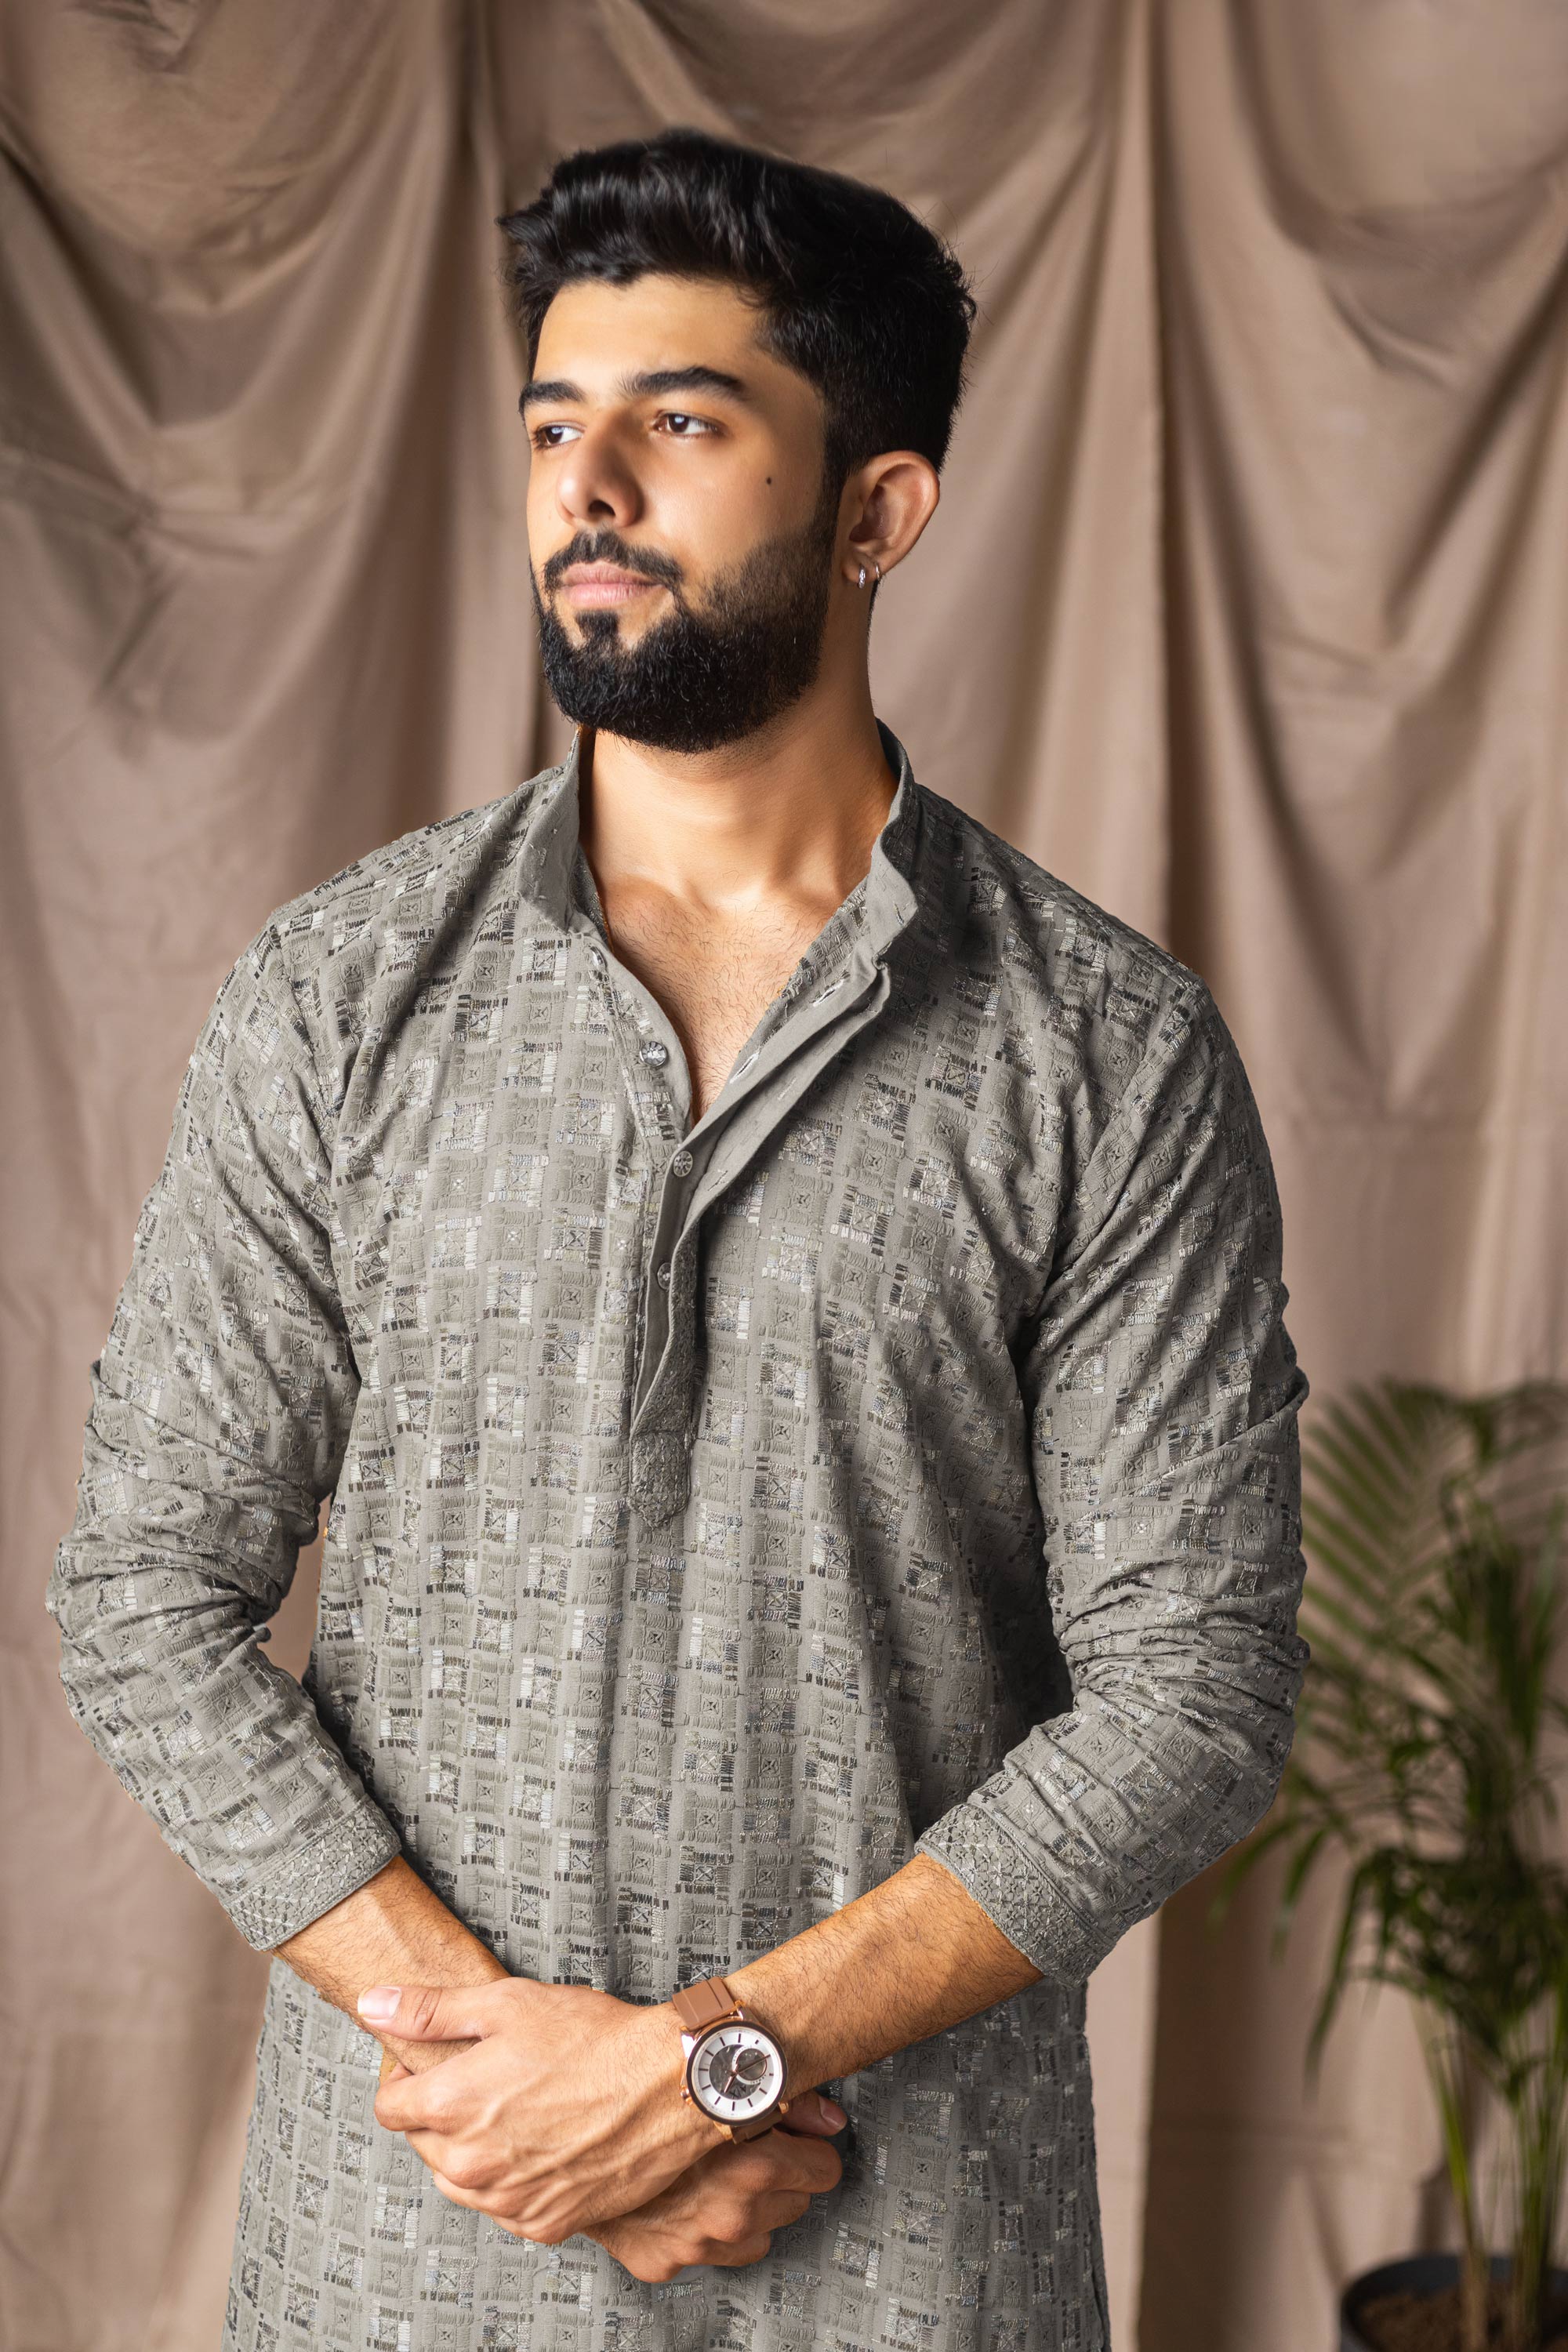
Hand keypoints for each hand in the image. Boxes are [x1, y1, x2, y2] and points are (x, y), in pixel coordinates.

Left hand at [361, 1977, 798, 2242]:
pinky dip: (511, 2181)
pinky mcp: (544, 2222)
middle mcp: (471, 2163)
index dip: (406, 2079)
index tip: (432, 2065)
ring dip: (471, 2151)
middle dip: (439, 2112)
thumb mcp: (507, 2003)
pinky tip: (542, 2144)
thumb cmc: (593, 2038)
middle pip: (422, 2144)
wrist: (667, 2085)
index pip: (390, 2108)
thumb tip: (373, 2006)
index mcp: (453, 2105)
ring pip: (458, 2181)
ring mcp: (507, 2200)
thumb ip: (431, 2010)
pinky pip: (503, 2208)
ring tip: (517, 2111)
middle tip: (486, 2080)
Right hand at [587, 2104, 846, 2281]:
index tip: (799, 2141)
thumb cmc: (649, 2098)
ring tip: (719, 2173)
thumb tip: (831, 2117)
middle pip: (795, 2200)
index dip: (810, 2148)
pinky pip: (712, 2252)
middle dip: (779, 2176)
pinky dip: (706, 2230)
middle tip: (751, 2149)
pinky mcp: (667, 2262)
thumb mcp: (728, 2086)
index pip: (824, 2169)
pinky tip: (690, 2197)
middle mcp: (733, 2214)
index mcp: (755, 2167)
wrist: (576, 2133)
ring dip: (748, 2207)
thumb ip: (791, 2102)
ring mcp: (700, 2245)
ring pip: (759, 2232)